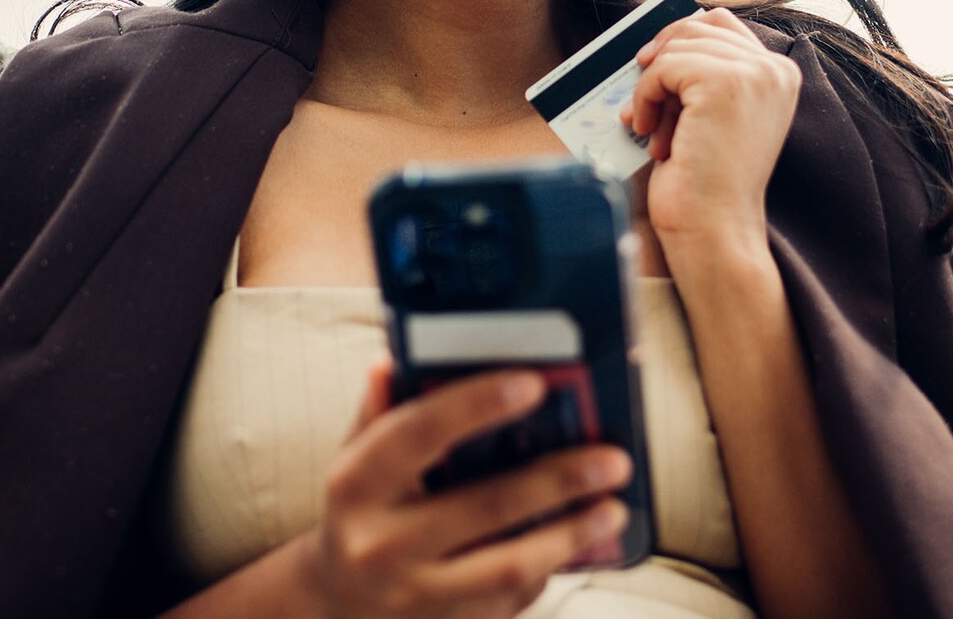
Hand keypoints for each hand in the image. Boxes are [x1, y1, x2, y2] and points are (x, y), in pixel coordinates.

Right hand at [314, 358, 631, 618]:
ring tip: (614, 508)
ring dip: (571, 534)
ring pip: (508, 565)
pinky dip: (550, 566)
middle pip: (483, 505)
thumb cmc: (361, 512)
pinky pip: (510, 597)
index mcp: (355, 485)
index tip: (534, 384)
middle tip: (613, 460)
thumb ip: (380, 411)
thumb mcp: (355, 459)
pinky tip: (579, 541)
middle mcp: (379, 544)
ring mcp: (414, 595)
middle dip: (558, 480)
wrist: (338, 603)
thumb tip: (394, 358)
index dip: (475, 405)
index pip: (417, 433)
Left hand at [619, 8, 800, 275]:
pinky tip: (647, 132)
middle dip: (662, 67)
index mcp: (779, 74)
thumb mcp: (709, 116)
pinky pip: (663, 67)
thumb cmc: (704, 181)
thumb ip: (701, 74)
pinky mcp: (724, 83)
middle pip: (694, 28)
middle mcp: (775, 68)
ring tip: (652, 129)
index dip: (678, 40)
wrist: (712, 229)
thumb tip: (653, 43)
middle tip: (649, 111)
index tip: (652, 69)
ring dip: (652, 87)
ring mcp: (754, 73)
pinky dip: (644, 97)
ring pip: (676, 47)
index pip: (719, 22)